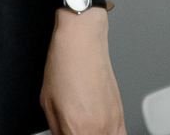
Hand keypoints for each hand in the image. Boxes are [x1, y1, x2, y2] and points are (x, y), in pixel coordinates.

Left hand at [40, 13, 123, 134]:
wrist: (82, 44)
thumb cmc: (64, 66)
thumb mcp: (47, 104)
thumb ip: (57, 129)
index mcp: (76, 129)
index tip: (66, 133)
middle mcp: (98, 129)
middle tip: (74, 129)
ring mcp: (112, 123)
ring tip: (85, 128)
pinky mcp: (121, 115)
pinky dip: (108, 134)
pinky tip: (100, 130)